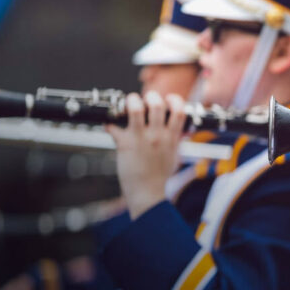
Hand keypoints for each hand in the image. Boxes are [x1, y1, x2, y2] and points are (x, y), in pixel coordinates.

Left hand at [106, 91, 185, 219]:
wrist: (147, 193)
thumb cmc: (159, 176)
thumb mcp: (174, 155)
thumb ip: (175, 140)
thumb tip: (180, 130)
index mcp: (171, 137)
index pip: (179, 110)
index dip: (174, 100)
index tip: (168, 99)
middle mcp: (157, 135)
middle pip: (157, 104)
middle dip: (150, 96)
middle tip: (144, 100)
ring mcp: (141, 139)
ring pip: (135, 108)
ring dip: (131, 101)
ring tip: (128, 104)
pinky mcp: (125, 144)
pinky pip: (113, 126)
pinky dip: (109, 123)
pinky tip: (109, 125)